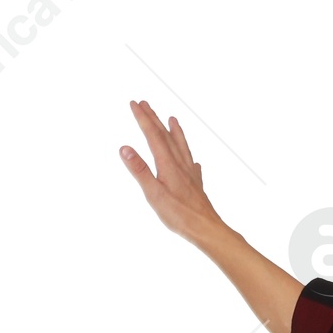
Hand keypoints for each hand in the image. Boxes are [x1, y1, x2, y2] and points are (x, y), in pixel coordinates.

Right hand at [119, 100, 225, 245]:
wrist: (206, 229)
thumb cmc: (180, 215)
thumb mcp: (154, 194)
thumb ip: (140, 171)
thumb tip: (125, 148)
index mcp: (167, 164)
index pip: (152, 135)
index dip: (142, 118)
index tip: (134, 103)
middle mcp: (180, 164)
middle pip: (166, 136)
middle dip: (154, 119)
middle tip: (145, 104)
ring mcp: (190, 174)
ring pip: (181, 146)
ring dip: (175, 131)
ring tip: (172, 119)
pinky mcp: (197, 185)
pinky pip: (193, 165)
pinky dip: (189, 157)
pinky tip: (193, 161)